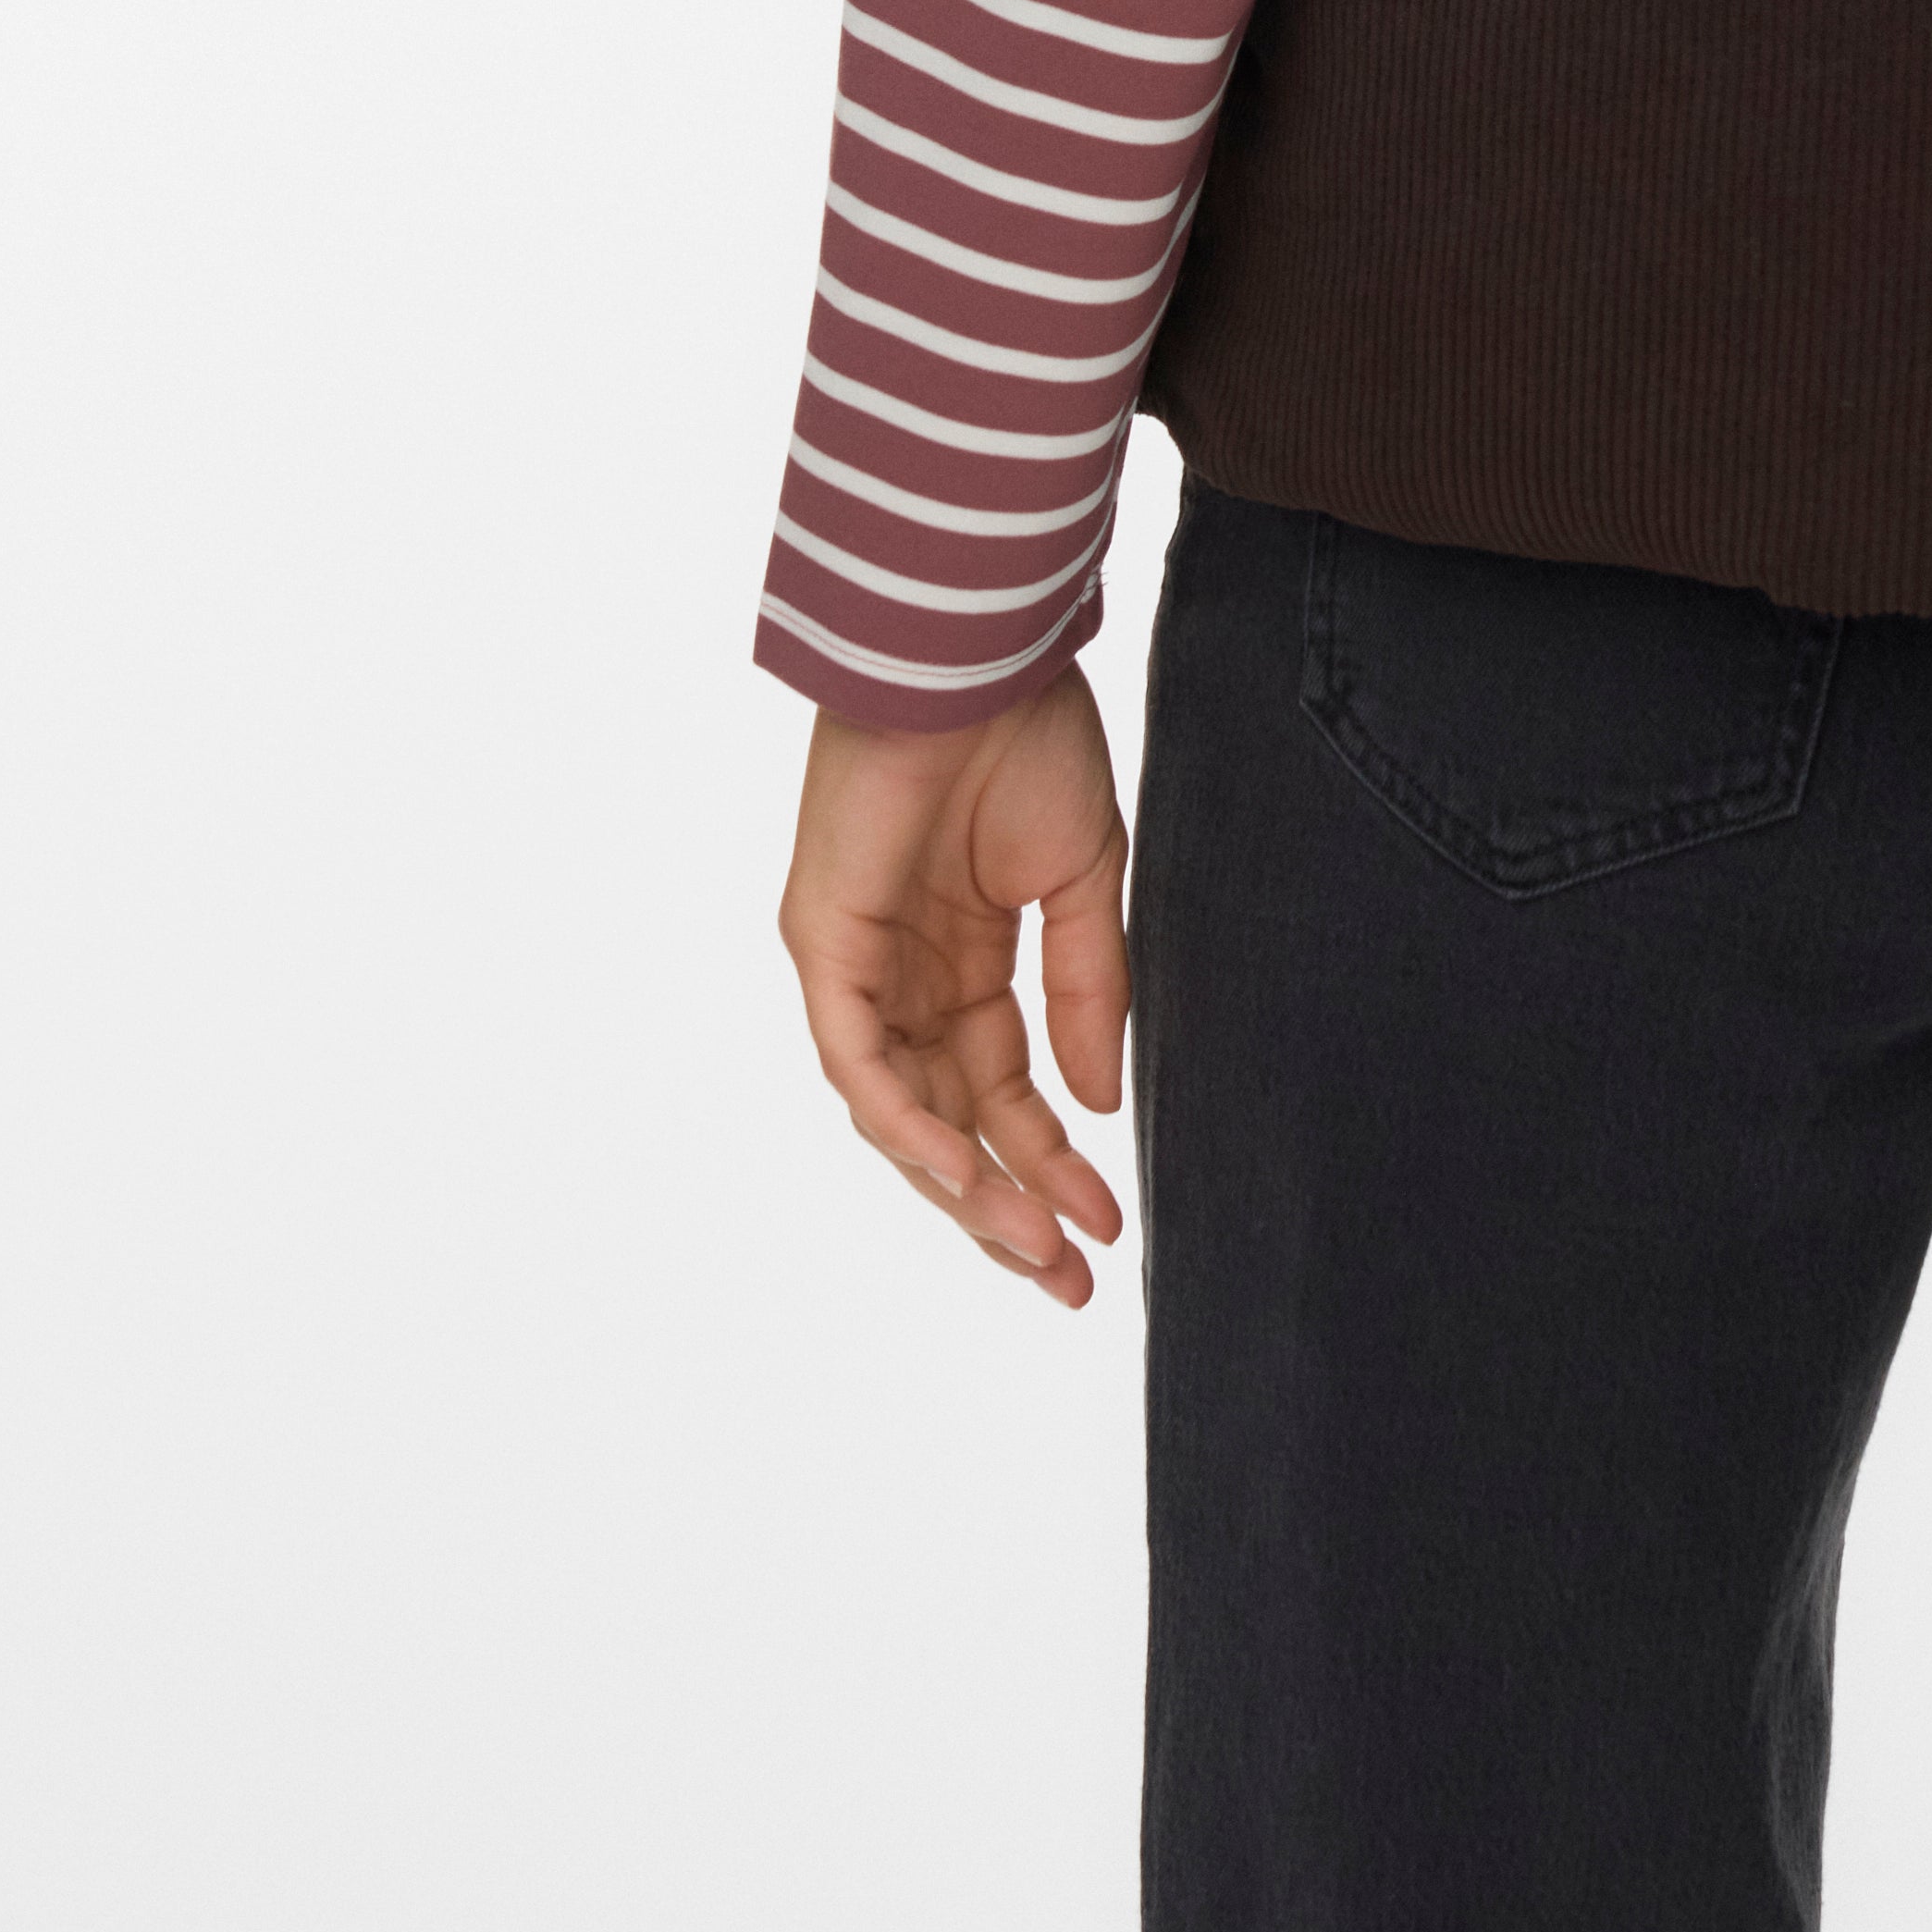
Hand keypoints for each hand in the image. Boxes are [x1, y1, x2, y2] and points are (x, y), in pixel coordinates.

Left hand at [777, 666, 1131, 1309]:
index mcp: (966, 957)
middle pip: (949, 1122)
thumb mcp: (1082, 877)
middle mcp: (906, 976)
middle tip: (1066, 1281)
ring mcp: (859, 966)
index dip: (1051, 1160)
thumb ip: (1087, 990)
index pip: (1002, 1089)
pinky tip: (961, 1171)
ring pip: (901, 1111)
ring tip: (1032, 1247)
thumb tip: (1097, 1102)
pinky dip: (904, 1120)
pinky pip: (857, 1060)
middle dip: (1006, 1206)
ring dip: (965, 1185)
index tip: (1107, 1225)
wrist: (979, 650)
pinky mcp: (824, 945)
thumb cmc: (1028, 734)